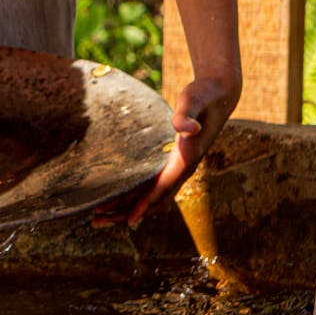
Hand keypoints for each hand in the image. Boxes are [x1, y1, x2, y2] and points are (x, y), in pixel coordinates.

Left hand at [94, 71, 239, 227]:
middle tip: (96, 221)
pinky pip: (153, 189)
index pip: (162, 188)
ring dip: (127, 209)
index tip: (128, 221)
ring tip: (99, 216)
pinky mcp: (173, 164)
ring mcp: (178, 169)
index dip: (144, 205)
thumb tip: (187, 129)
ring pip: (153, 198)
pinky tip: (119, 201)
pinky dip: (135, 199)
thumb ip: (186, 114)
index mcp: (186, 159)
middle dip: (126, 213)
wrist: (219, 93)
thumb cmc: (203, 94)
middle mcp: (183, 169)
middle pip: (154, 201)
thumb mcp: (193, 100)